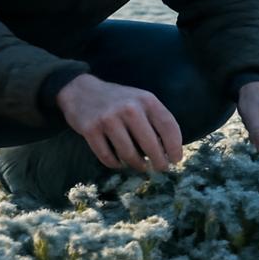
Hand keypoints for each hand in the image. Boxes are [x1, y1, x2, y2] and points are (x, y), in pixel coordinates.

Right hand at [55, 74, 182, 171]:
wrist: (81, 91)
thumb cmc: (118, 100)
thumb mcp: (140, 100)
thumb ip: (154, 118)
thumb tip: (169, 149)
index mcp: (146, 100)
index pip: (168, 127)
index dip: (175, 146)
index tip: (177, 159)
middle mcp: (129, 108)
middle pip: (150, 145)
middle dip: (159, 162)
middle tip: (161, 169)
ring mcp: (109, 119)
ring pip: (129, 154)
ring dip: (137, 165)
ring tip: (141, 166)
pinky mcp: (91, 130)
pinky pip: (108, 157)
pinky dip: (116, 164)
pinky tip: (120, 163)